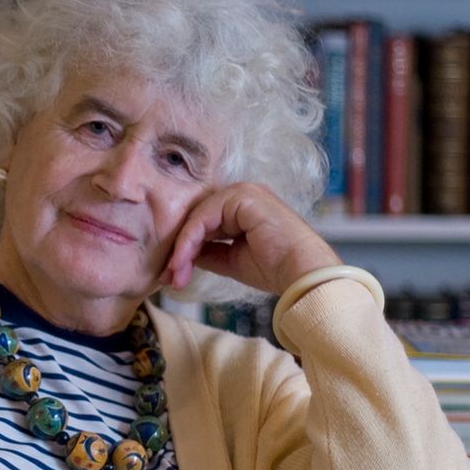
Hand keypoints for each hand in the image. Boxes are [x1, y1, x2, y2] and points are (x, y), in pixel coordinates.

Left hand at [159, 182, 340, 295]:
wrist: (301, 273)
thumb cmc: (275, 268)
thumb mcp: (231, 260)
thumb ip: (207, 252)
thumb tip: (181, 255)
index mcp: (243, 208)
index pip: (204, 224)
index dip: (185, 249)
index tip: (172, 276)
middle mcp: (243, 196)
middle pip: (198, 219)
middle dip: (180, 250)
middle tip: (168, 277)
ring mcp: (244, 192)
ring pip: (197, 218)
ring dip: (182, 248)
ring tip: (174, 273)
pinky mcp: (243, 196)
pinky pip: (204, 217)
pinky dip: (189, 240)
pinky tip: (182, 261)